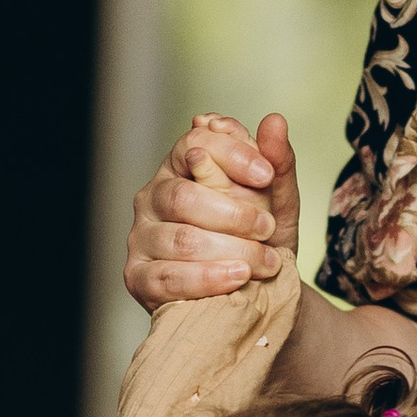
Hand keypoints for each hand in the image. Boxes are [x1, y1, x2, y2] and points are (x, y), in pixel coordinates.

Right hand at [125, 111, 299, 307]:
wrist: (259, 294)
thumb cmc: (259, 240)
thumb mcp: (276, 201)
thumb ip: (278, 163)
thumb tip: (275, 122)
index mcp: (181, 166)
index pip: (196, 143)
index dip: (232, 155)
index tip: (266, 176)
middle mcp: (153, 197)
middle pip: (183, 196)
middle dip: (234, 215)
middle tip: (267, 229)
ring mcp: (141, 237)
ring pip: (181, 239)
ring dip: (231, 251)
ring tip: (265, 262)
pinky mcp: (138, 277)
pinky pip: (169, 277)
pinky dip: (209, 279)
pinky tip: (237, 278)